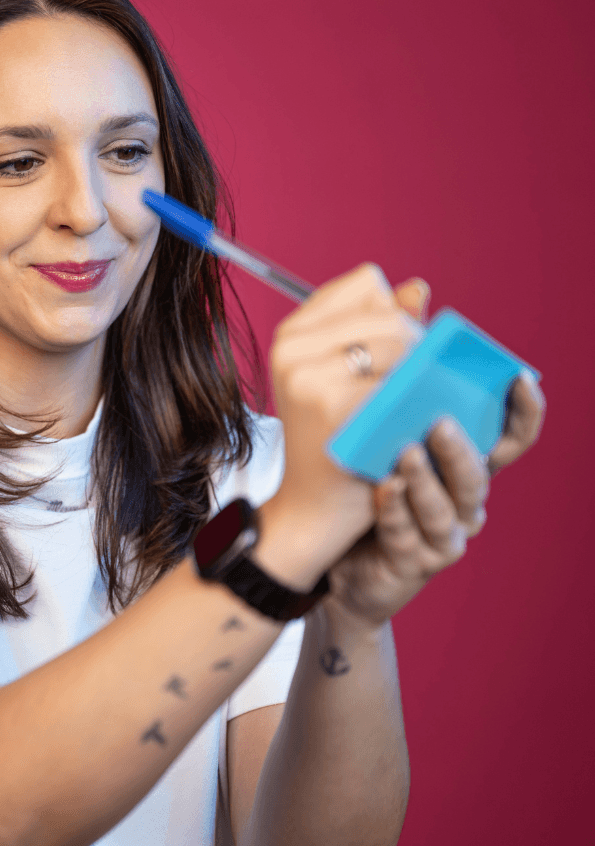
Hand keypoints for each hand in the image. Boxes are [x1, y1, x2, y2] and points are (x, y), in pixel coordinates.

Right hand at [266, 264, 423, 571]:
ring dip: (419, 374)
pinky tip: (404, 426)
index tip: (390, 354)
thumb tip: (419, 289)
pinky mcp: (331, 408)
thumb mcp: (347, 375)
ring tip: (407, 406)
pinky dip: (414, 403)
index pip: (367, 283)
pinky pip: (397, 384)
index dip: (392, 313)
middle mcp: (291, 348)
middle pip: (389, 313)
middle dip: (415, 346)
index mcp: (292, 332)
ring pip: (398, 344)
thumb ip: (382, 327)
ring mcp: (307, 377)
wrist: (314, 507)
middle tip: (410, 389)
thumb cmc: (337, 439)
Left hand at [324, 286, 545, 631]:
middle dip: (462, 444)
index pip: (509, 432)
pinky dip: (395, 512)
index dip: (522, 410)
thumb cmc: (359, 460)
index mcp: (459, 451)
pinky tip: (380, 490)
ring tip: (405, 453)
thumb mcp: (374, 401)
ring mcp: (440, 529)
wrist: (323, 529)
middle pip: (483, 470)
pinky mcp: (410, 557)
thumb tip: (409, 288)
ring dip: (430, 478)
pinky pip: (408, 536)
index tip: (518, 378)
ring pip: (451, 508)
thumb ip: (396, 352)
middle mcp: (461, 491)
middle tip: (438, 418)